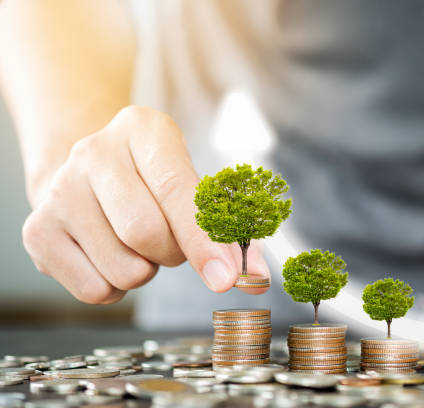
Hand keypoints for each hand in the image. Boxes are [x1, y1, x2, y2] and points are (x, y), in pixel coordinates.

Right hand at [22, 106, 269, 303]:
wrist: (87, 174)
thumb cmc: (152, 182)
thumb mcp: (190, 182)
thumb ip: (226, 228)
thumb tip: (255, 279)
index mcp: (142, 129)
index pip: (176, 189)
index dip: (205, 239)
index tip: (228, 277)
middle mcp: (93, 152)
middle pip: (147, 234)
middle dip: (172, 253)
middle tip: (169, 240)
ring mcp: (59, 191)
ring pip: (124, 269)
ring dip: (145, 270)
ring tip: (136, 243)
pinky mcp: (38, 232)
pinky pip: (95, 291)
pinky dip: (115, 287)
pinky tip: (110, 255)